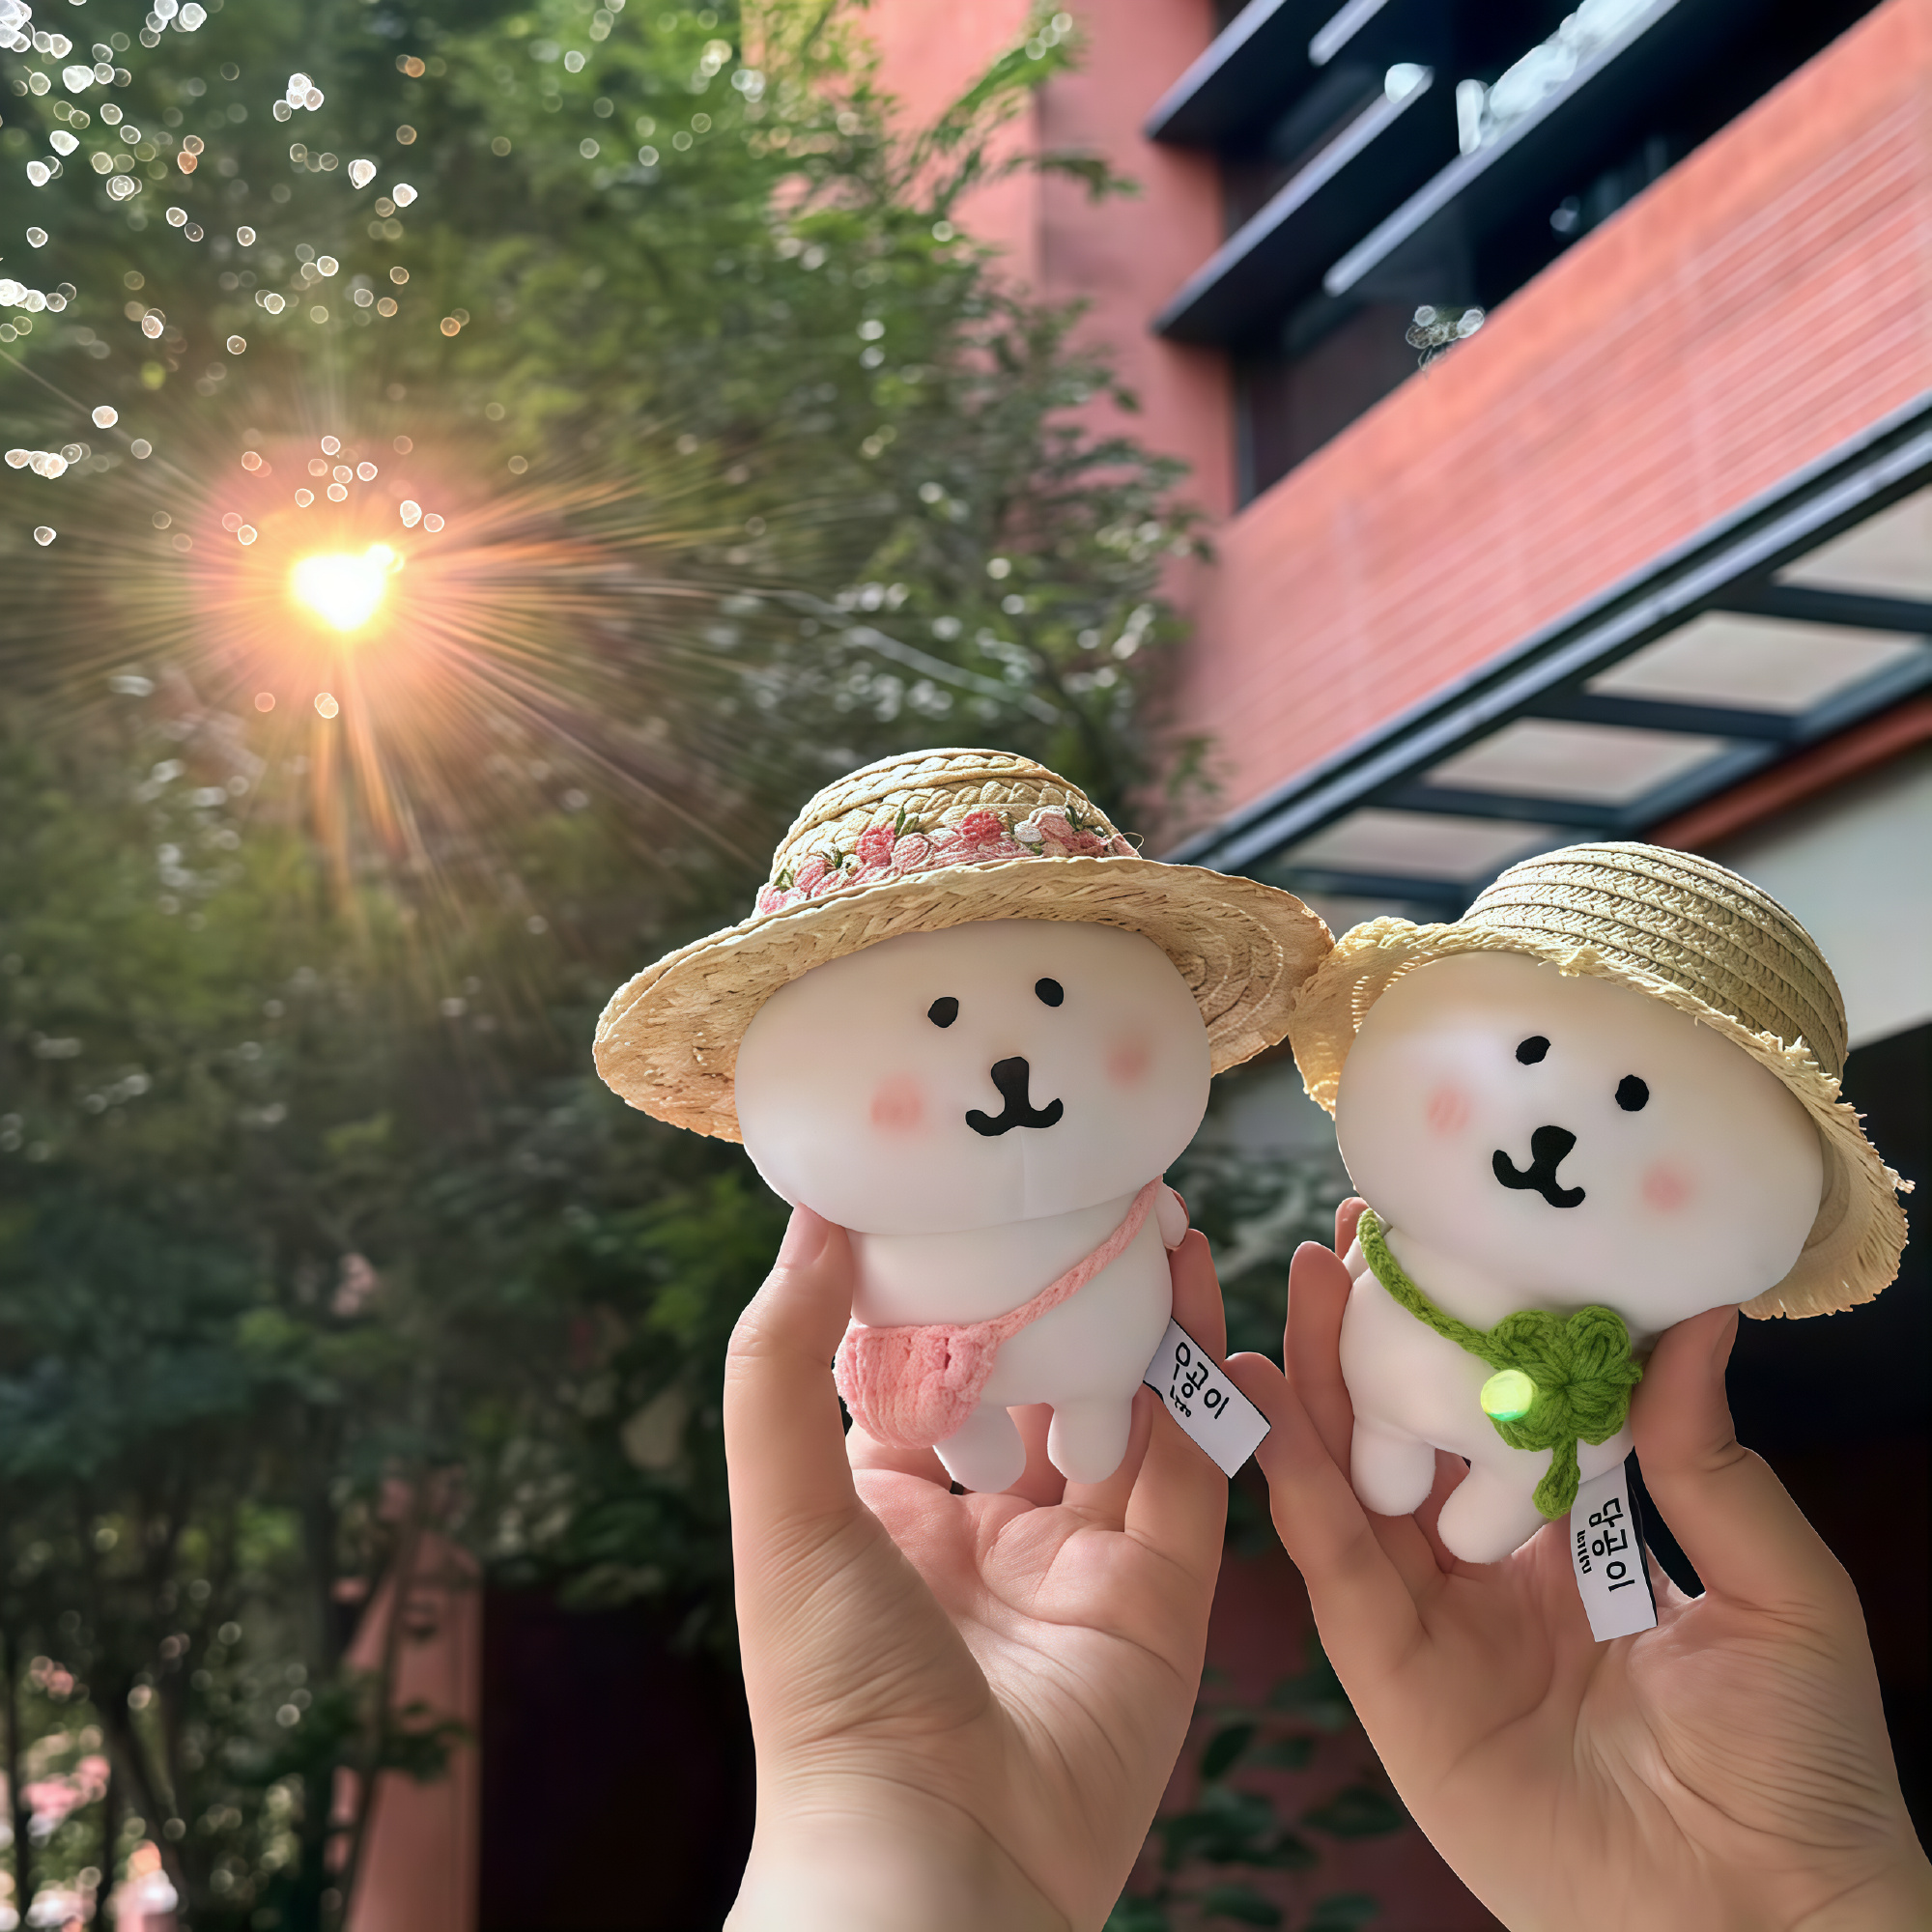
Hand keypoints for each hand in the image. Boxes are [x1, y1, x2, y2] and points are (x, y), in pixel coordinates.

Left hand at [722, 1208, 1229, 1931]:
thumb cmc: (834, 1685)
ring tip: (1155, 1211)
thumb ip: (783, 1360)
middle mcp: (987, 1527)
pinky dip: (1198, 1378)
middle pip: (1039, 1379)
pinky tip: (1198, 1288)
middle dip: (1064, 1289)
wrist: (940, 1856)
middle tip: (1088, 1186)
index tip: (974, 1189)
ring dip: (1141, 1313)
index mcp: (890, 1508)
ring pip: (1122, 1408)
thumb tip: (811, 1216)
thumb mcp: (784, 1506)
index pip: (930, 1368)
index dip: (955, 1283)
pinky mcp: (1161, 1591)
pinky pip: (1190, 1466)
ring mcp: (1079, 1559)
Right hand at [1227, 1200, 1931, 1931]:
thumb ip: (1709, 1460)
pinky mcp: (1393, 1683)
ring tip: (1305, 1288)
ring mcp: (1434, 1628)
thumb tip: (1698, 1316)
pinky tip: (1267, 1402)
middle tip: (1351, 1239)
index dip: (1468, 1333)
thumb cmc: (1800, 1765)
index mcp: (1575, 1547)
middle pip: (1408, 1437)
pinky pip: (1338, 1569)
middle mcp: (1488, 1576)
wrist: (1765, 1920)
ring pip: (1355, 1487)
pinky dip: (1296, 1483)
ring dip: (1320, 1387)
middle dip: (1375, 1340)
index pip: (1498, 1418)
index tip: (1451, 1238)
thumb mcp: (1778, 1590)